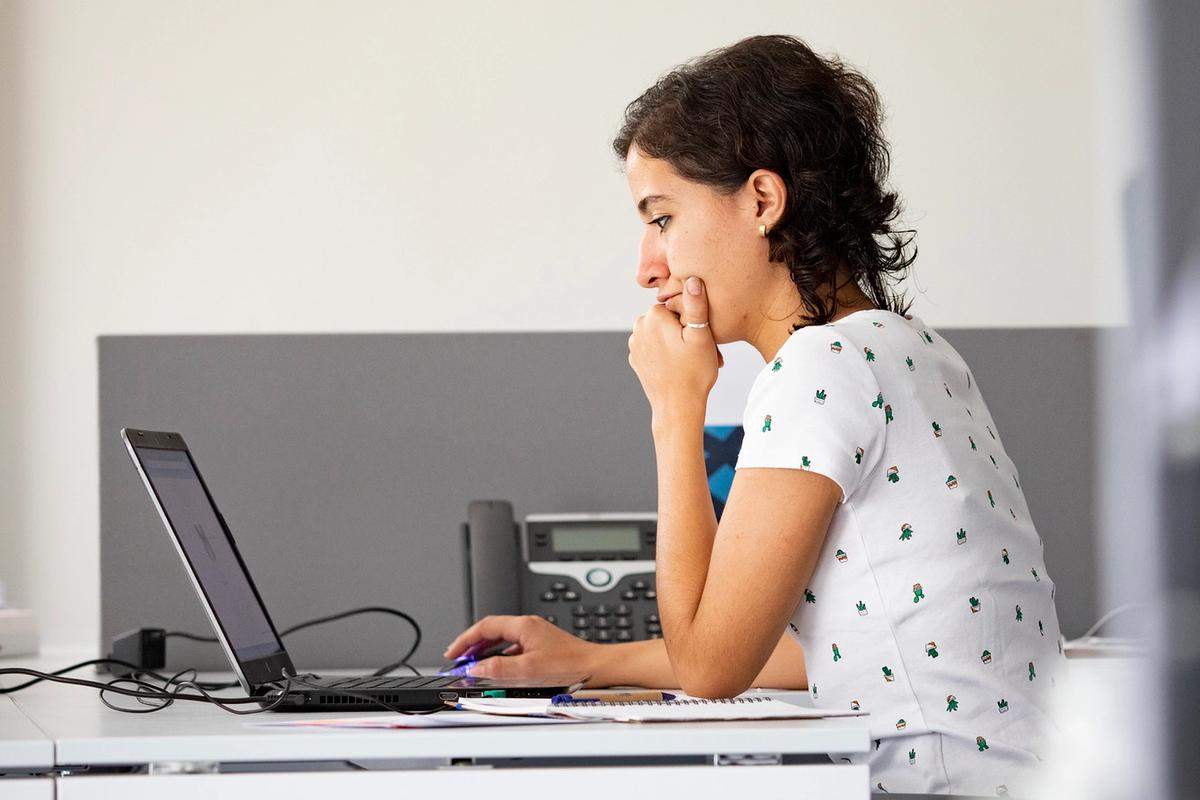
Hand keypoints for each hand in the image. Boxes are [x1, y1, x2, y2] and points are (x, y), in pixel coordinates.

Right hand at [443, 615, 602, 680]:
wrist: (596, 667)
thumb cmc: (570, 665)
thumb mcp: (528, 670)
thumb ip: (499, 669)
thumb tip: (476, 669)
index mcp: (523, 625)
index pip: (485, 626)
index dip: (465, 640)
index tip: (453, 652)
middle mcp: (529, 625)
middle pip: (492, 630)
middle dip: (473, 644)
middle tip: (459, 658)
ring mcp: (536, 634)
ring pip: (503, 638)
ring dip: (486, 649)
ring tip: (474, 663)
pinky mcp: (542, 644)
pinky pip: (514, 646)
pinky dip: (501, 655)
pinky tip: (500, 668)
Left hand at [628, 276, 721, 416]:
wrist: (677, 408)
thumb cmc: (694, 373)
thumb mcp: (702, 336)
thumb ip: (696, 305)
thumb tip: (692, 279)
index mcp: (653, 316)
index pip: (678, 305)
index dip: (695, 321)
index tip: (704, 339)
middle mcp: (638, 327)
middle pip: (670, 320)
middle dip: (686, 332)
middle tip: (703, 352)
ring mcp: (635, 345)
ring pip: (663, 334)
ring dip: (679, 343)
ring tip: (694, 361)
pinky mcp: (636, 360)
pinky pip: (656, 349)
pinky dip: (668, 355)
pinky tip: (681, 369)